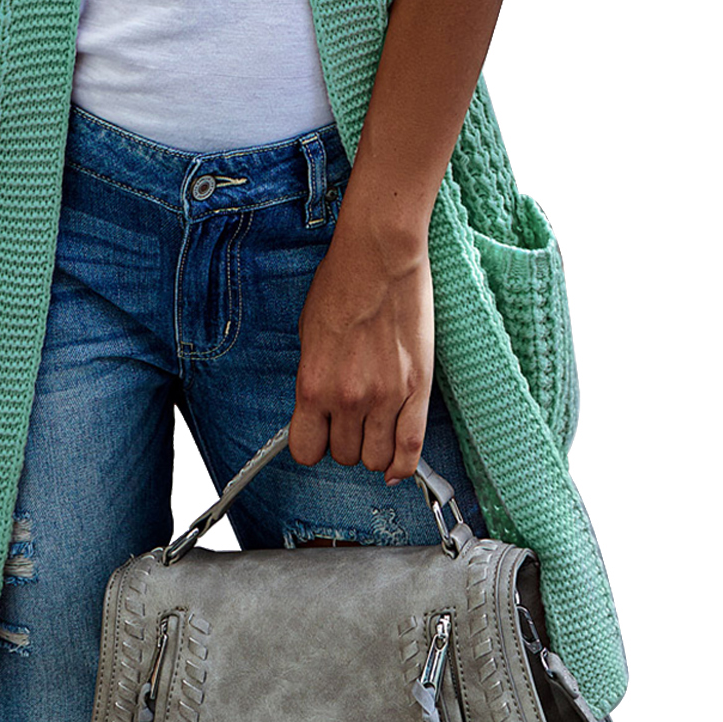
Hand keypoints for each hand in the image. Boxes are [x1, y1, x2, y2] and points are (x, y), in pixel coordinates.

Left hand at [287, 203, 434, 485]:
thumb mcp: (308, 334)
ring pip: (377, 459)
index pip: (305, 451)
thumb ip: (314, 377)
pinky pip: (411, 450)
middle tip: (350, 420)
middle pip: (344, 456)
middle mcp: (347, 398)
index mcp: (312, 384)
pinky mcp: (417, 390)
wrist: (378, 256)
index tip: (319, 436)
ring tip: (374, 430)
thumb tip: (318, 409)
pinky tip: (397, 464)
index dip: (312, 444)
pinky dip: (403, 465)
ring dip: (374, 451)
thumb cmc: (340, 285)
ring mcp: (385, 397)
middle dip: (344, 442)